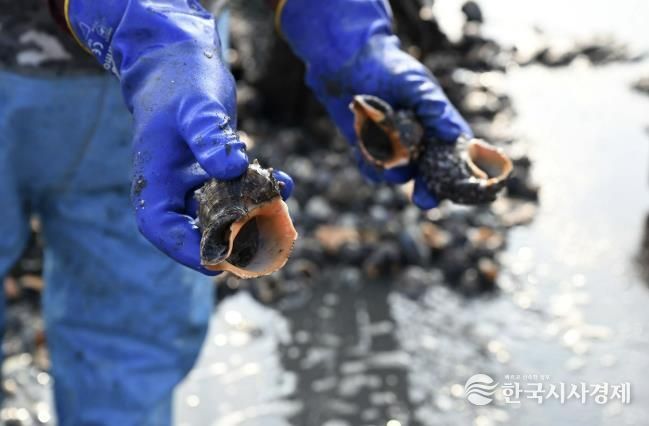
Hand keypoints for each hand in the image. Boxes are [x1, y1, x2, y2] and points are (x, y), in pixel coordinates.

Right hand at [65, 0, 292, 272]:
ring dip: (252, 217)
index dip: (185, 250)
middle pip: (195, 229)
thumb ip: (209, 135)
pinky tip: (285, 182)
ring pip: (222, 213)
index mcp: (155, 177)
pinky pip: (238, 190)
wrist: (180, 61)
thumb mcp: (195, 105)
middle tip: (263, 249)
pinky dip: (262, 191)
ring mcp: (195, 179)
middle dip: (229, 242)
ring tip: (281, 212)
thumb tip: (233, 169)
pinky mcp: (214, 169)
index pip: (160, 226)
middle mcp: (174, 185)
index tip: (217, 265)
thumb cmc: (180, 81)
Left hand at [278, 0, 471, 208]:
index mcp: (439, 127)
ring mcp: (394, 151)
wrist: (351, 62)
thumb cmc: (391, 68)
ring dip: (391, 163)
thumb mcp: (418, 85)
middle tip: (424, 200)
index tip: (459, 191)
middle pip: (430, 178)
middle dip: (428, 191)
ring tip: (379, 131)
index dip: (461, 176)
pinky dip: (368, 160)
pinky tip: (361, 138)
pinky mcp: (368, 152)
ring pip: (398, 174)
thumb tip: (454, 135)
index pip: (456, 157)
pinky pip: (372, 169)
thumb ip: (436, 110)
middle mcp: (420, 143)